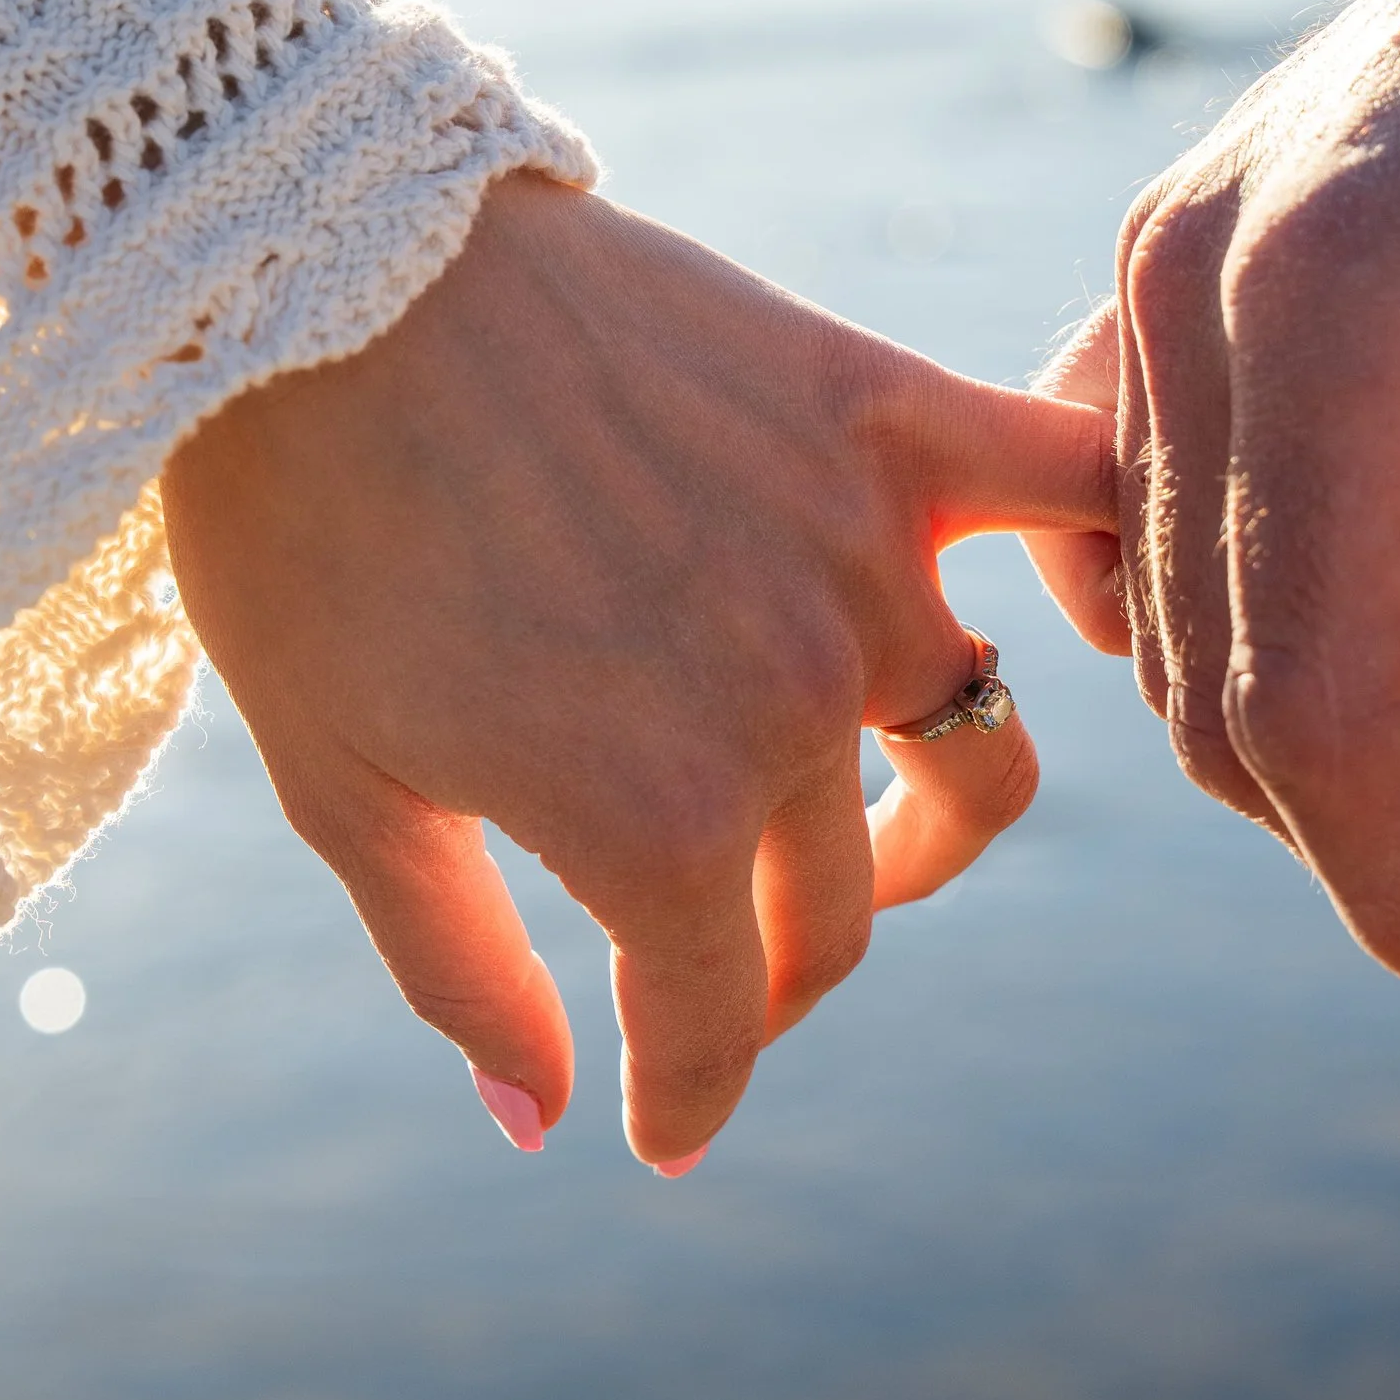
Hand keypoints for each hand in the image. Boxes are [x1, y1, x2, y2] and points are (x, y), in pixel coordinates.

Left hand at [161, 175, 1111, 1163]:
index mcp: (653, 821)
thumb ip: (460, 975)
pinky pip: (1068, 499)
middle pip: (841, 904)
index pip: (720, 1019)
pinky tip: (1075, 605)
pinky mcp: (890, 418)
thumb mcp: (342, 788)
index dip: (688, 1092)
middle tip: (716, 964)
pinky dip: (1101, 558)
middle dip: (774, 971)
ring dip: (931, 827)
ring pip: (976, 756)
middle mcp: (793, 707)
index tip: (667, 1128)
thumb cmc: (299, 534)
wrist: (321, 271)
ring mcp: (862, 559)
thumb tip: (545, 1127)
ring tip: (874, 829)